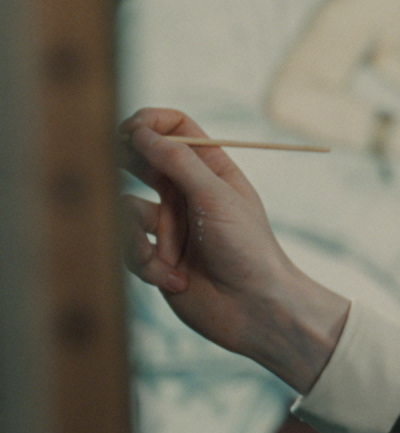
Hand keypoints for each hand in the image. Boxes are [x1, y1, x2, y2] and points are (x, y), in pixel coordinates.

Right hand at [119, 108, 350, 392]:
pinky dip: (146, 263)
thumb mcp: (215, 198)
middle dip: (127, 166)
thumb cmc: (247, 249)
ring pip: (126, 209)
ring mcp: (171, 224)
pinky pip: (128, 247)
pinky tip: (176, 279)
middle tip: (112, 166)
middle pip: (144, 161)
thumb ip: (177, 162)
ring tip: (169, 255)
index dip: (150, 123)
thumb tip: (140, 131)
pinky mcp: (157, 257)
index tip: (129, 129)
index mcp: (213, 171)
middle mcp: (189, 193)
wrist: (254, 309)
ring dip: (138, 235)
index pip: (176, 128)